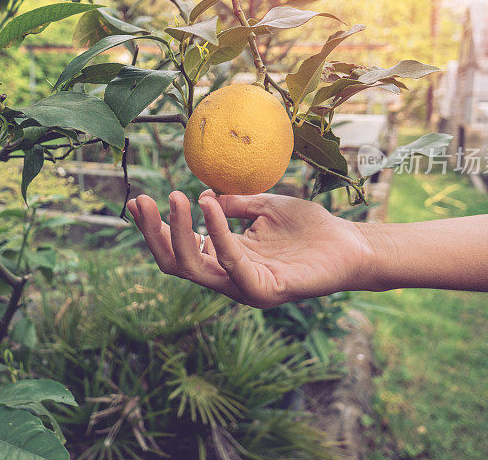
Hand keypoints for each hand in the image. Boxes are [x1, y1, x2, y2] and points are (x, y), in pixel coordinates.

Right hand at [126, 190, 375, 307]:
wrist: (351, 244)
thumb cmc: (311, 229)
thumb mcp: (266, 207)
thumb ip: (237, 204)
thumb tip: (206, 195)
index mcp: (225, 259)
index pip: (180, 248)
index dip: (155, 228)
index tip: (136, 202)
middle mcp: (229, 277)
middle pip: (176, 262)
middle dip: (154, 234)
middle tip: (142, 201)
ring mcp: (243, 288)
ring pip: (195, 266)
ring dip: (179, 231)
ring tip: (175, 197)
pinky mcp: (263, 291)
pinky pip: (230, 260)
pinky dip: (216, 231)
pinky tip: (208, 203)